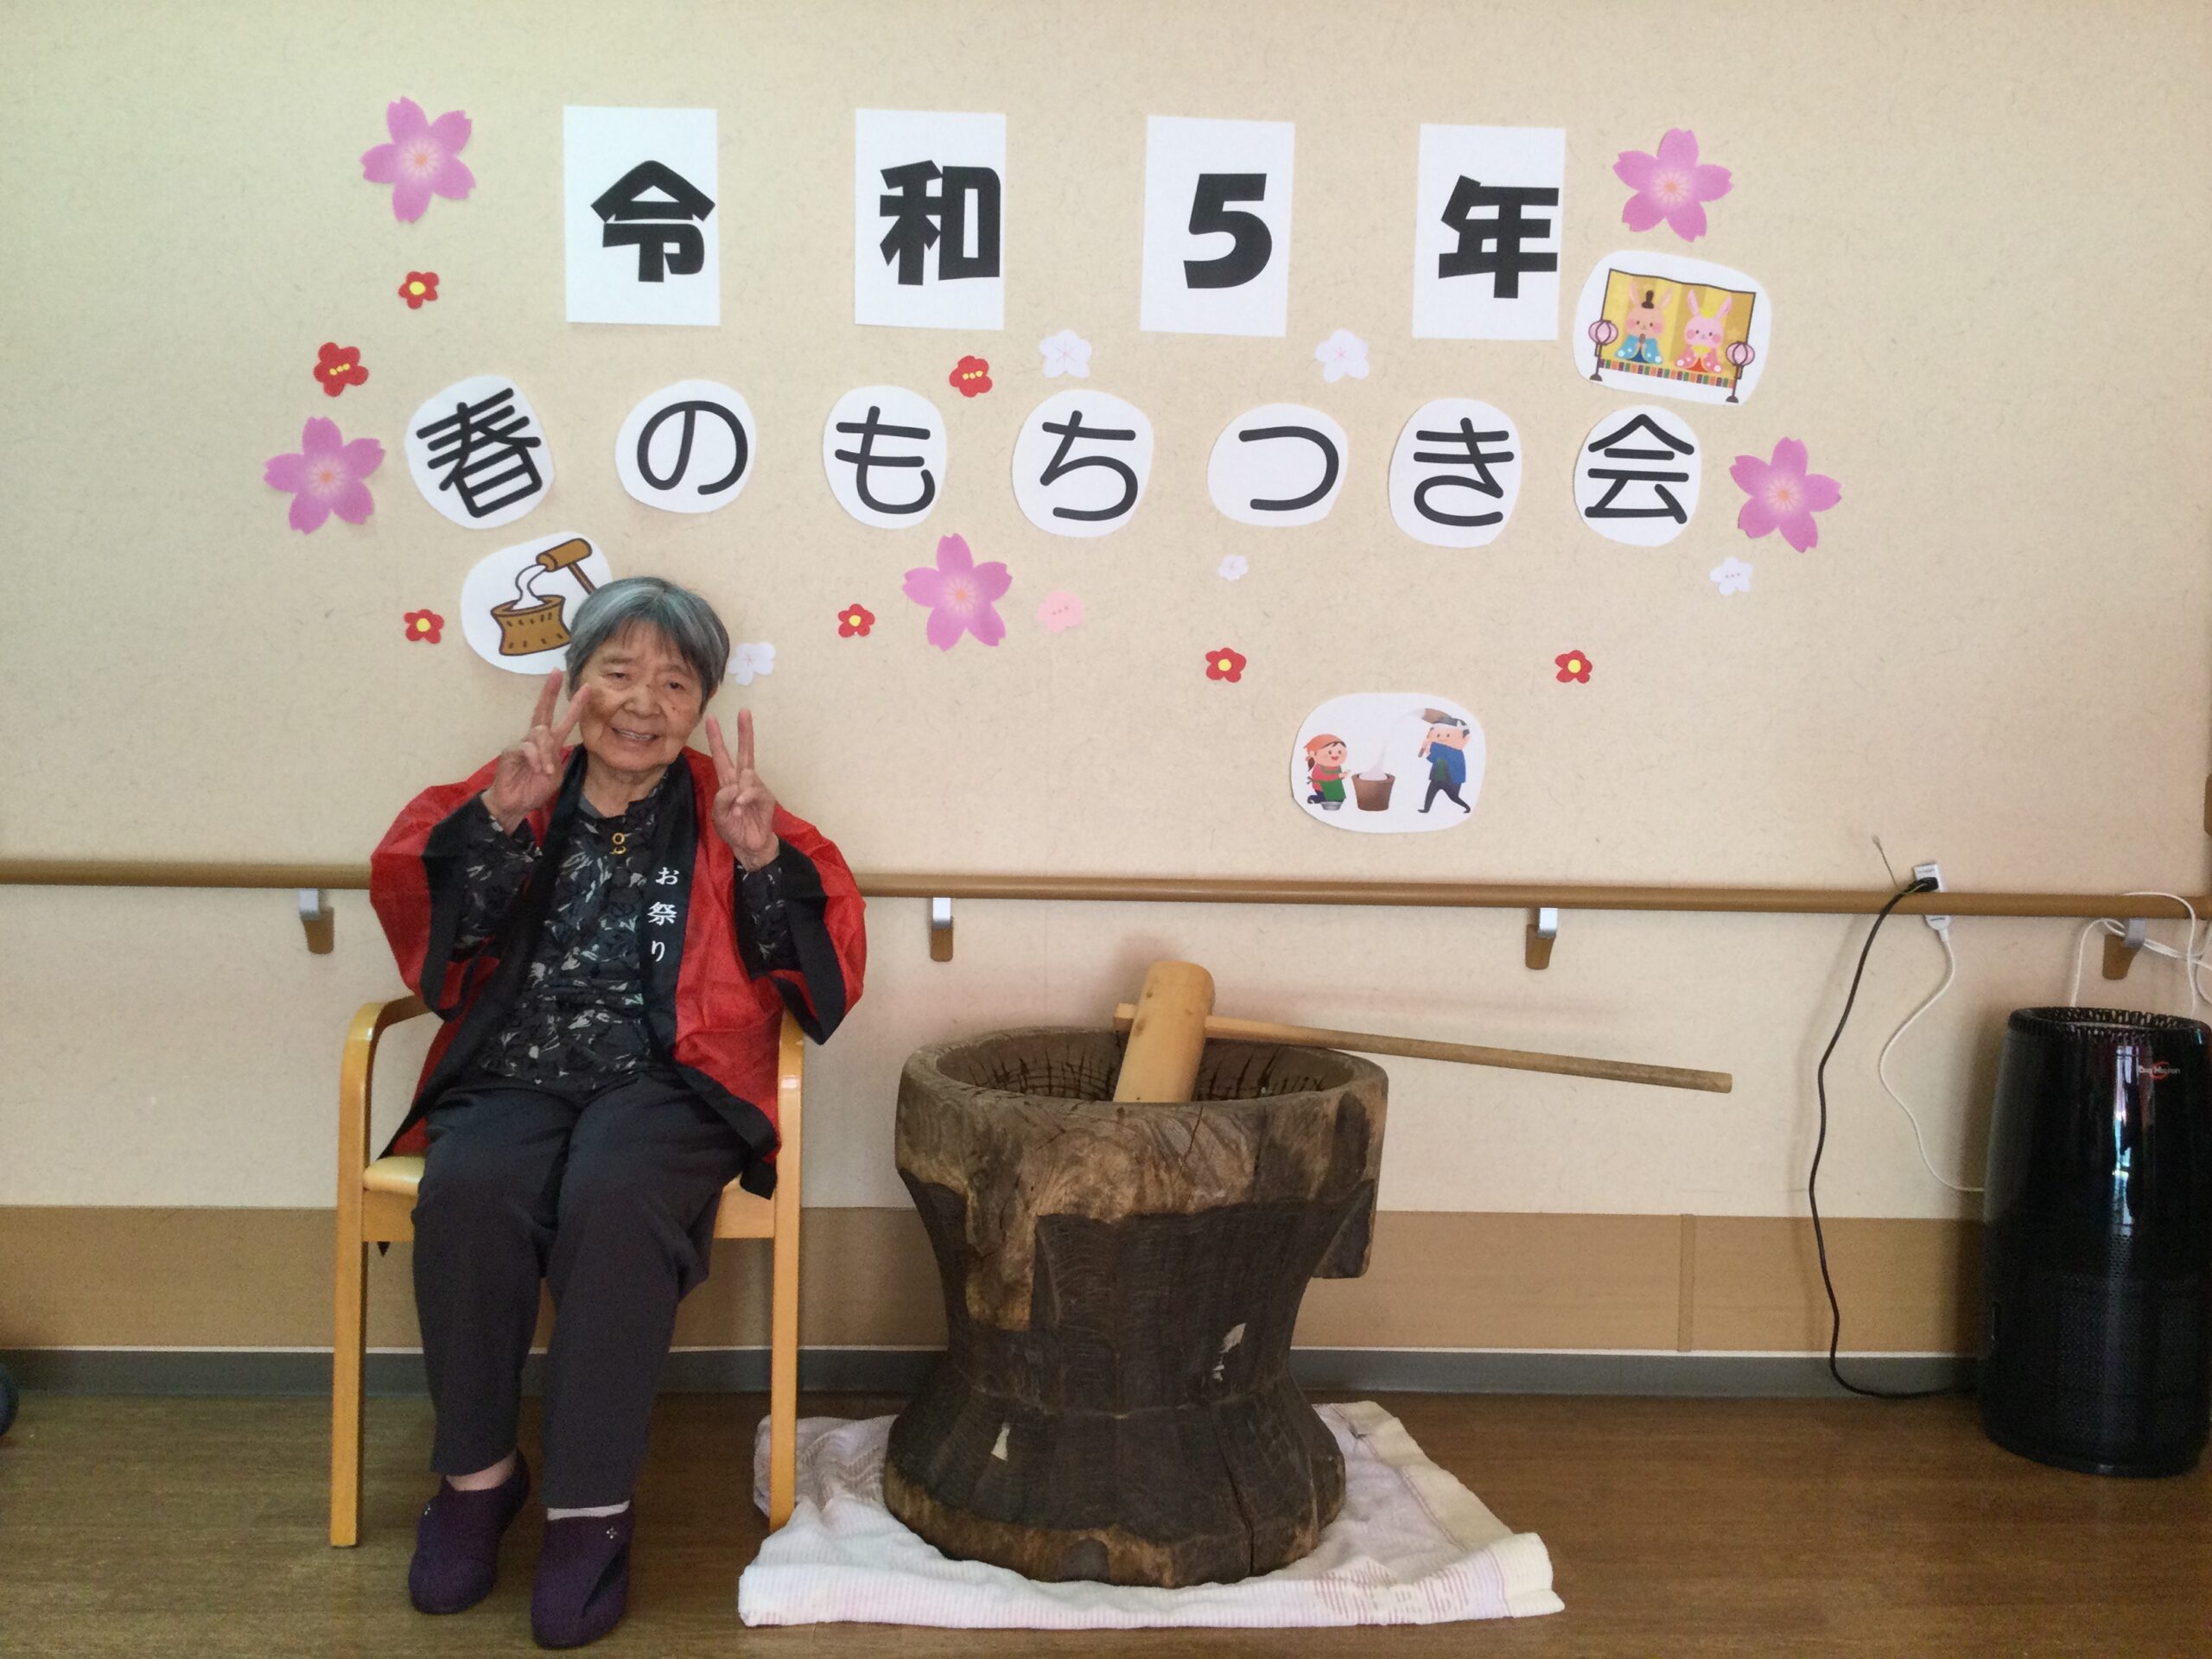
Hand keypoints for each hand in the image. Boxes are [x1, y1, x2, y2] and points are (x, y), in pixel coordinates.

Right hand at [482, 671, 590, 832]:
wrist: (514, 805)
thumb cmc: (533, 789)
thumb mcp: (553, 775)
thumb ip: (554, 758)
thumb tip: (550, 746)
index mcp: (550, 744)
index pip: (564, 720)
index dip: (575, 705)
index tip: (586, 688)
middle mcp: (535, 739)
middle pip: (543, 710)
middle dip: (550, 691)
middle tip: (556, 673)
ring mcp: (522, 743)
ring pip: (539, 733)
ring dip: (546, 752)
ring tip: (546, 770)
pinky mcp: (511, 751)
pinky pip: (527, 747)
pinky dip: (536, 758)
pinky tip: (537, 769)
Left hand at [706, 708, 779, 870]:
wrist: (749, 846)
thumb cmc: (733, 829)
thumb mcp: (718, 815)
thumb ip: (721, 799)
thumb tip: (734, 787)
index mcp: (728, 781)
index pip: (722, 756)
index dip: (716, 738)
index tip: (711, 719)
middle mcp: (742, 780)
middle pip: (744, 751)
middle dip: (744, 731)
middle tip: (744, 711)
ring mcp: (756, 787)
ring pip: (746, 774)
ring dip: (738, 791)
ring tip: (736, 809)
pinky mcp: (766, 797)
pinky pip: (753, 789)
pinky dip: (745, 797)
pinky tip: (741, 806)